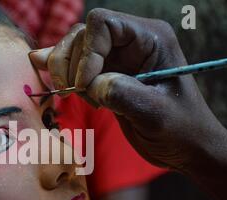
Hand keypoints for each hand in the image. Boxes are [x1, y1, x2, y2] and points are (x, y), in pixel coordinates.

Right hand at [29, 8, 225, 171]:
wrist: (185, 147)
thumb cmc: (180, 129)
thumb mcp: (155, 114)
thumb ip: (123, 93)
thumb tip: (90, 84)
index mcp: (151, 39)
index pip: (103, 24)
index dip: (87, 53)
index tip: (85, 87)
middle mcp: (131, 41)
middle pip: (83, 34)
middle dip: (71, 64)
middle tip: (77, 95)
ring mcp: (118, 58)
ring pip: (74, 47)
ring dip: (63, 70)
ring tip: (75, 96)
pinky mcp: (106, 75)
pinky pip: (75, 63)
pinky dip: (58, 68)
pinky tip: (41, 67)